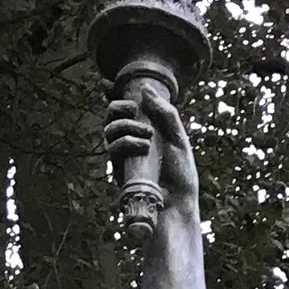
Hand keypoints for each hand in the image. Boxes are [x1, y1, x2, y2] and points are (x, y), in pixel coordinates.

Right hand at [104, 76, 199, 214]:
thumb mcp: (178, 138)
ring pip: (110, 130)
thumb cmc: (181, 174)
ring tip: (148, 135)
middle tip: (133, 108)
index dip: (114, 95)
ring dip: (126, 125)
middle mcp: (132, 140)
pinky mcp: (119, 170)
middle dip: (118, 107)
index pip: (126, 109)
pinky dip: (126, 142)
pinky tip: (143, 146)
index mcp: (146, 129)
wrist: (177, 205)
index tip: (108, 83)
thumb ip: (165, 112)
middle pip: (112, 116)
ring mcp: (124, 156)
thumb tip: (144, 89)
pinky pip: (113, 148)